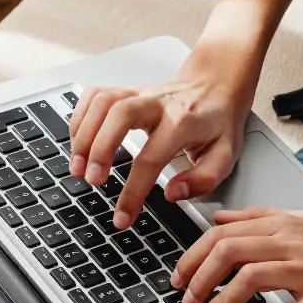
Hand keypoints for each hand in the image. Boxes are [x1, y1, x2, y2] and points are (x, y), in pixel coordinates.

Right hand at [68, 43, 257, 228]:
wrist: (217, 85)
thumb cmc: (218, 123)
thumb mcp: (225, 156)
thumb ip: (203, 179)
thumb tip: (172, 194)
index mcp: (183, 122)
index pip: (151, 159)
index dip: (133, 192)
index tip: (122, 217)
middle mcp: (158, 103)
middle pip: (118, 115)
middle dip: (99, 149)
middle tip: (92, 180)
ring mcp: (139, 93)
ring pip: (102, 102)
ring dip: (83, 134)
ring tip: (77, 166)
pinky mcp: (126, 91)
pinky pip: (95, 95)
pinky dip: (80, 117)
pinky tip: (78, 141)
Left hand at [171, 207, 302, 302]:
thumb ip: (261, 219)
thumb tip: (220, 219)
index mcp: (286, 223)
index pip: (223, 231)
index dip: (192, 254)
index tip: (179, 275)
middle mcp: (295, 241)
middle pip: (228, 250)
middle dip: (197, 277)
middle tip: (185, 300)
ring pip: (249, 277)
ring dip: (219, 302)